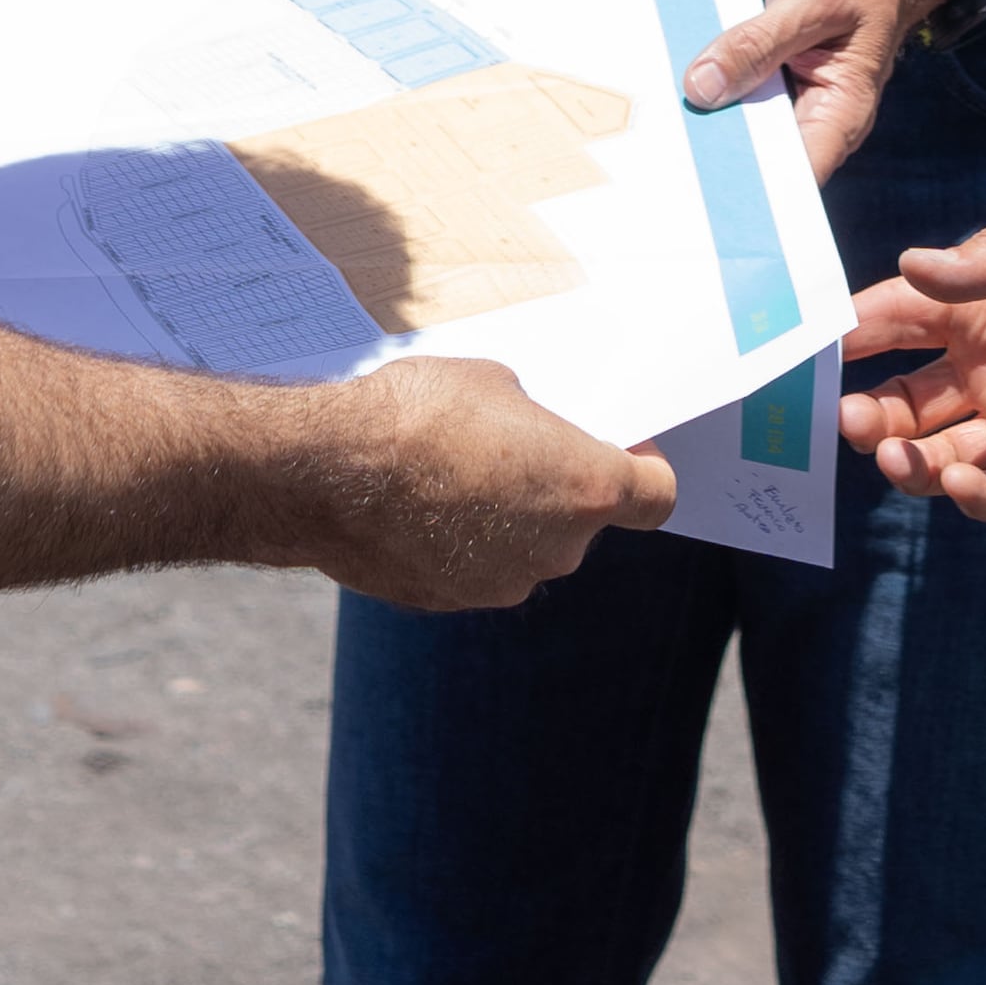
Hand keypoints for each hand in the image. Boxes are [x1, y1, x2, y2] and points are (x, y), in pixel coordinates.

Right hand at [272, 357, 674, 611]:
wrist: (328, 471)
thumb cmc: (418, 413)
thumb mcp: (497, 383)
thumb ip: (537, 421)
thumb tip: (534, 434)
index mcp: (586, 489)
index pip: (657, 497)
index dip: (644, 469)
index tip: (623, 446)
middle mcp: (557, 549)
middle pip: (584, 521)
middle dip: (560, 487)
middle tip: (518, 446)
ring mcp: (503, 583)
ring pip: (527, 547)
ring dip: (508, 517)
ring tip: (455, 473)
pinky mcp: (451, 601)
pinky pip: (476, 567)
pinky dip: (462, 543)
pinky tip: (420, 506)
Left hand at [684, 0, 972, 177]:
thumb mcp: (812, 1)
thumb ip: (758, 45)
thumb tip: (702, 89)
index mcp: (840, 115)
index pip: (790, 177)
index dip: (745, 186)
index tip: (696, 180)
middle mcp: (816, 118)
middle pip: (758, 157)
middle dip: (715, 149)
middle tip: (663, 142)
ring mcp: (791, 101)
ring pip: (740, 125)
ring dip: (707, 115)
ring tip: (660, 112)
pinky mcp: (773, 79)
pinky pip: (736, 92)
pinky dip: (712, 85)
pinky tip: (677, 77)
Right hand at [838, 188, 985, 521]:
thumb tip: (911, 267)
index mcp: (977, 306)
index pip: (891, 322)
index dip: (845, 338)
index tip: (799, 354)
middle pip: (901, 403)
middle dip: (863, 416)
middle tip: (842, 421)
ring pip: (939, 457)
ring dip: (906, 464)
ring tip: (891, 455)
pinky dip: (973, 498)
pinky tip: (959, 480)